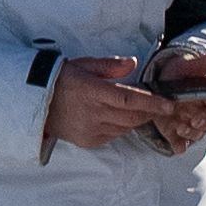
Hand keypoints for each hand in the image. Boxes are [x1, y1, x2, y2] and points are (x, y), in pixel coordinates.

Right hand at [42, 56, 205, 154]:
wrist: (36, 102)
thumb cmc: (62, 79)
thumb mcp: (84, 65)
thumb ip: (110, 65)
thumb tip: (133, 63)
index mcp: (93, 92)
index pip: (130, 100)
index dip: (152, 103)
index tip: (169, 104)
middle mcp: (92, 114)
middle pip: (132, 117)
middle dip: (149, 112)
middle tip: (157, 104)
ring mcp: (90, 130)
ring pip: (125, 128)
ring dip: (135, 119)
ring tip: (134, 108)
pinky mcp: (88, 141)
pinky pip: (114, 135)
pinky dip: (121, 127)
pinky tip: (115, 117)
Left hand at [139, 43, 205, 152]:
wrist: (157, 84)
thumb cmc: (177, 74)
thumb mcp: (187, 66)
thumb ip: (202, 64)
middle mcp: (204, 114)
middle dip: (205, 123)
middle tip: (196, 120)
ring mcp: (190, 124)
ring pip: (197, 134)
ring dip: (192, 133)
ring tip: (181, 127)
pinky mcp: (175, 133)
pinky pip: (180, 143)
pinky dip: (180, 146)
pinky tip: (178, 147)